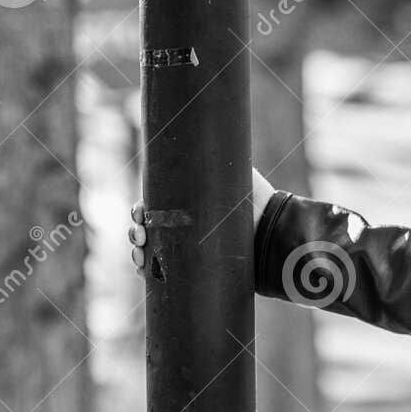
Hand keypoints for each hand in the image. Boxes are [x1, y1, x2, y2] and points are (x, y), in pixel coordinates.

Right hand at [128, 167, 276, 279]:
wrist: (274, 228)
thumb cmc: (256, 199)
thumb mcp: (232, 173)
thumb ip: (211, 161)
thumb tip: (191, 138)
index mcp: (186, 207)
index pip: (153, 210)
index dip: (140, 212)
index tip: (139, 214)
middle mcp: (186, 227)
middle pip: (148, 231)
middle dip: (136, 233)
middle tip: (139, 234)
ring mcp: (191, 248)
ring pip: (153, 252)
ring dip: (138, 253)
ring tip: (139, 254)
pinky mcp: (199, 268)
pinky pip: (168, 273)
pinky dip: (149, 272)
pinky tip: (142, 271)